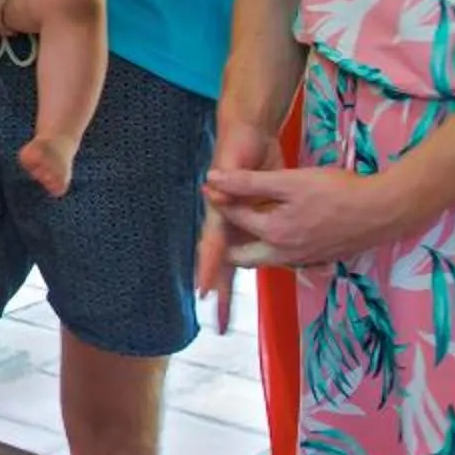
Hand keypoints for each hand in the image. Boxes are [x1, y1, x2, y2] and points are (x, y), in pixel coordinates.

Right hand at [194, 116, 285, 332]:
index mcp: (220, 212)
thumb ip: (229, 180)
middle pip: (222, 263)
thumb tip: (215, 195)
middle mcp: (226, 222)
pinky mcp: (251, 217)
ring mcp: (236, 221)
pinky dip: (246, 265)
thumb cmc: (237, 145)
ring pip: (233, 260)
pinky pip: (249, 246)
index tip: (203, 293)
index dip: (209, 269)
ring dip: (229, 285)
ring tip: (224, 311)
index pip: (214, 246)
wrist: (247, 130)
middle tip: (219, 324)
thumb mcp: (232, 162)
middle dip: (221, 293)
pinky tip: (250, 278)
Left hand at [204, 162, 429, 277]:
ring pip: (265, 259)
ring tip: (246, 225)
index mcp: (273, 234)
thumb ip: (248, 182)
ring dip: (251, 246)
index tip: (211, 186)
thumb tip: (212, 180)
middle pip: (243, 256)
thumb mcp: (290, 181)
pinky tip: (282, 230)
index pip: (235, 219)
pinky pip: (287, 258)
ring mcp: (303, 260)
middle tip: (222, 223)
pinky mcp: (320, 259)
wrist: (383, 210)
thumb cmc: (337, 192)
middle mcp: (284, 255)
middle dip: (228, 244)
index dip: (221, 199)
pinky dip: (276, 247)